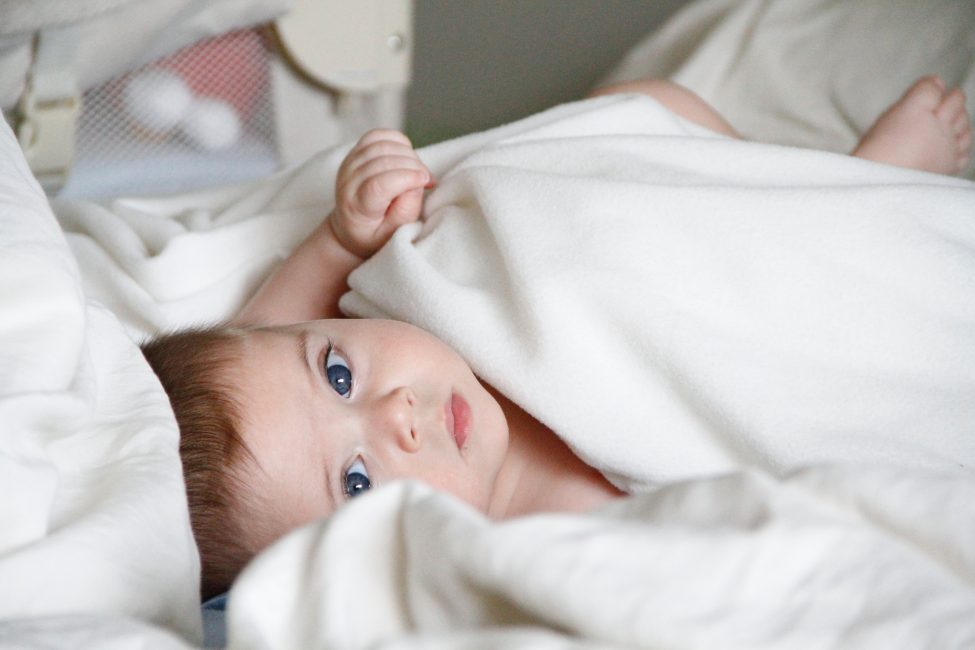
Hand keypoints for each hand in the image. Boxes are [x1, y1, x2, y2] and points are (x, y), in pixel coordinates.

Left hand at [329, 129, 432, 258]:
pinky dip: (397, 140)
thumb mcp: (393, 234)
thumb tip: (417, 180)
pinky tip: (406, 155)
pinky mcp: (355, 152)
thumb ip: (406, 210)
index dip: (406, 178)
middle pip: (382, 161)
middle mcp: (348, 182)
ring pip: (382, 144)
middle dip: (413, 166)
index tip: (425, 181)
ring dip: (408, 154)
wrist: (350, 228)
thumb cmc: (375, 234)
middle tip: (426, 179)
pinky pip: (378, 135)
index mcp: (356, 207)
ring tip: (417, 170)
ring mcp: (349, 164)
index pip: (378, 184)